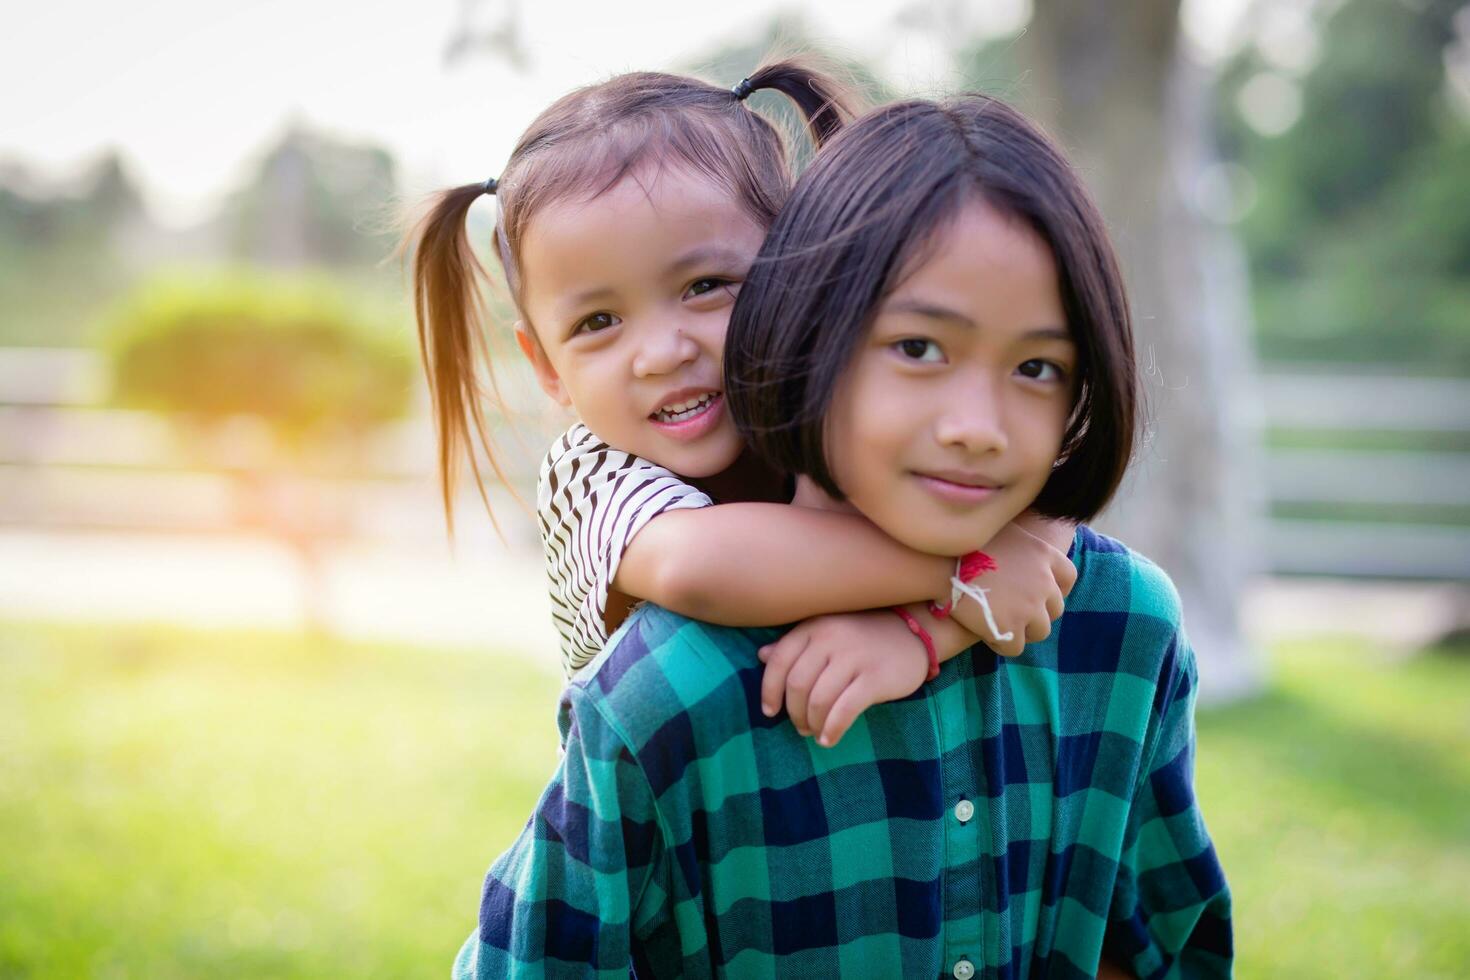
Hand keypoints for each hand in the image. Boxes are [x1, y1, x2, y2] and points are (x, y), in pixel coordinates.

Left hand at [757, 611, 928, 747]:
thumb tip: (761, 655)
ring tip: (816, 733)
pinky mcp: (875, 678)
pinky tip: (829, 739)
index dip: (769, 690)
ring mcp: (853, 658)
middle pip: (797, 684)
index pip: (779, 661)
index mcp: (814, 627)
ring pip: (818, 700)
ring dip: (812, 724)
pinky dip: (832, 729)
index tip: (769, 711)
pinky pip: (845, 710)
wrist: (913, 632)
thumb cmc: (863, 635)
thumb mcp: (827, 630)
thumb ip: (796, 644)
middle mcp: (830, 638)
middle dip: (794, 712)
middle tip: (800, 727)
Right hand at [946, 518, 1076, 656]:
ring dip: (1022, 631)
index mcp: (1044, 554)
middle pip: (1056, 609)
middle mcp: (1044, 581)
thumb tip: (1013, 549)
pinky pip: (1015, 647)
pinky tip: (984, 632)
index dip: (1056, 589)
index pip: (1068, 577)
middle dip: (1037, 613)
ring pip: (1039, 632)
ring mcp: (1030, 607)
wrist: (939, 562)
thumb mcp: (999, 527)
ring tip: (998, 624)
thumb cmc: (962, 542)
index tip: (1039, 595)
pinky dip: (1002, 643)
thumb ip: (1017, 541)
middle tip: (1012, 612)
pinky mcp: (1011, 629)